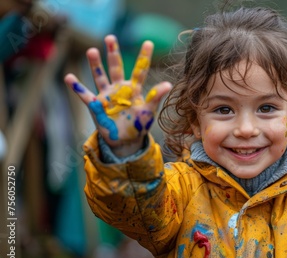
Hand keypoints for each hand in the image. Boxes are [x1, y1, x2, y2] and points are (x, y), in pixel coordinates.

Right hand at [64, 35, 171, 156]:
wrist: (126, 141)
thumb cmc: (139, 125)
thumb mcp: (148, 111)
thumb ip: (155, 97)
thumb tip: (168, 84)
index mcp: (134, 89)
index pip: (140, 70)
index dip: (144, 57)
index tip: (148, 42)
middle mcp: (119, 88)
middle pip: (116, 67)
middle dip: (113, 53)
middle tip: (110, 37)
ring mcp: (106, 95)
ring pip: (100, 77)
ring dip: (96, 65)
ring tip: (92, 51)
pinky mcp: (96, 106)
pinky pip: (85, 95)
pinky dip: (77, 88)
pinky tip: (69, 77)